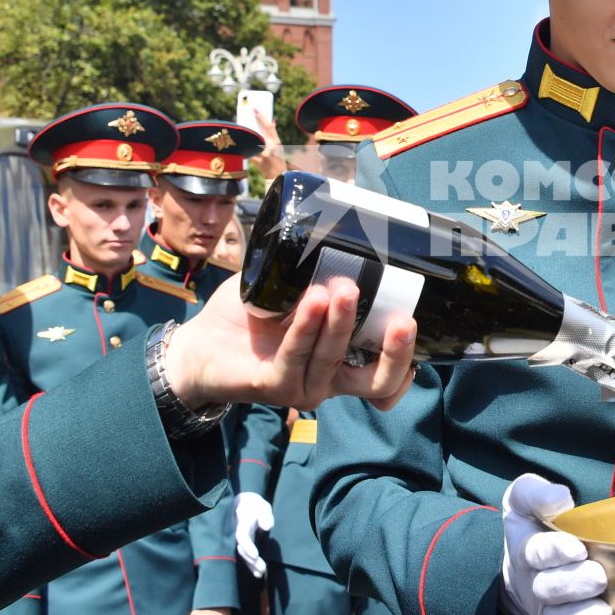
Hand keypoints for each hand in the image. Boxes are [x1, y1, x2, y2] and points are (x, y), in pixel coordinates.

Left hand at [164, 275, 416, 413]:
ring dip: (340, 323)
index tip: (414, 326)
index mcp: (343, 360)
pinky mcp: (273, 387)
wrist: (200, 343)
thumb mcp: (290, 288)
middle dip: (395, 352)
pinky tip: (310, 301)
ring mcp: (303, 387)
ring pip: (333, 360)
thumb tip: (344, 227)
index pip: (385, 378)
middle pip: (376, 382)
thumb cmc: (252, 316)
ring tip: (342, 287)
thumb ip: (314, 271)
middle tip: (405, 319)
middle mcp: (329, 379)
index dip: (406, 364)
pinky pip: (294, 358)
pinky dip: (304, 328)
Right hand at [233, 492, 274, 579]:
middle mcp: (237, 532)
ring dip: (251, 565)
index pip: (242, 535)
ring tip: (260, 574)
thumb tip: (267, 526)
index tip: (255, 555)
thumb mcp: (262, 506)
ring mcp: (237, 538)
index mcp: (242, 521)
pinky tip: (258, 574)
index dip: (247, 546)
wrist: (242, 504)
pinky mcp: (240, 544)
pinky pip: (244, 555)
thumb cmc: (255, 505)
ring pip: (242, 554)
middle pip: (241, 549)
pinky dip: (250, 564)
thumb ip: (265, 515)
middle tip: (262, 569)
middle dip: (250, 560)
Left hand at [243, 104, 287, 181]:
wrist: (278, 176)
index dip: (261, 117)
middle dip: (249, 123)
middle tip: (241, 114)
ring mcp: (264, 154)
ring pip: (251, 142)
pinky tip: (236, 143)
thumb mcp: (279, 146)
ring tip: (237, 128)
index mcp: (276, 141)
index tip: (254, 109)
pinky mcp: (257, 161)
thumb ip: (273, 134)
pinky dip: (242, 148)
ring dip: (244, 136)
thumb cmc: (278, 160)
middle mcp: (270, 146)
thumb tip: (272, 120)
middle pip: (257, 132)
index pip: (268, 127)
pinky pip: (248, 152)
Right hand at [500, 474, 608, 614]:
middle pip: (550, 591)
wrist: (524, 565)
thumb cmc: (535, 525)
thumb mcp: (524, 499)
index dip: (555, 552)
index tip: (577, 548)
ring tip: (603, 612)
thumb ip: (536, 493)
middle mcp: (536, 584)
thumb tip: (559, 498)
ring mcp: (548, 611)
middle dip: (575, 585)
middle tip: (598, 577)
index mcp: (527, 550)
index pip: (536, 553)